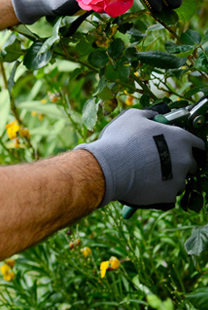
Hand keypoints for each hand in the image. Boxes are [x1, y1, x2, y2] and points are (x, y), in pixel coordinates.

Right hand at [76, 109, 204, 208]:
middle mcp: (185, 159)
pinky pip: (168, 195)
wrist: (110, 167)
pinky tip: (144, 186)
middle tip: (161, 163)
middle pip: (192, 164)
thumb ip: (148, 114)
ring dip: (170, 179)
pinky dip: (159, 192)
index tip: (180, 148)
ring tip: (149, 176)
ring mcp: (178, 179)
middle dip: (180, 164)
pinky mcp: (169, 195)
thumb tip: (154, 114)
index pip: (199, 144)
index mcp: (180, 138)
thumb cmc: (121, 139)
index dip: (189, 146)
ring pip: (180, 181)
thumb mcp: (132, 117)